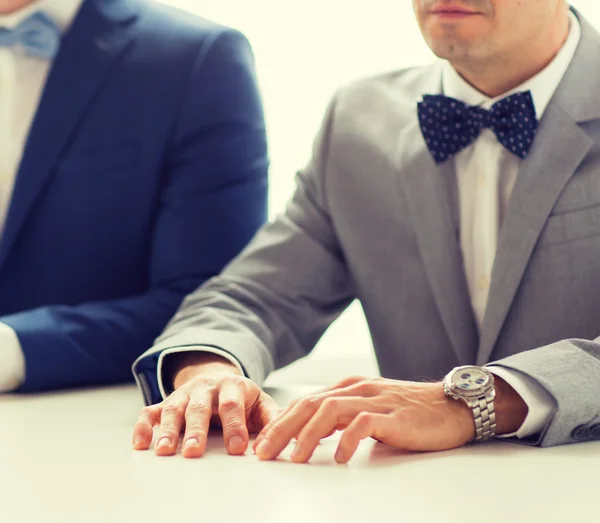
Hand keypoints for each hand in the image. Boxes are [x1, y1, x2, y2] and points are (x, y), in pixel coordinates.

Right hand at [132, 354, 278, 457]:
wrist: (219, 378)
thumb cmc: (242, 398)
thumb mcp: (261, 403)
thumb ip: (272, 418)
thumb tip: (283, 437)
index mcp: (233, 387)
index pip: (233, 406)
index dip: (235, 426)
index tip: (238, 449)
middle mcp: (206, 388)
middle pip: (200, 407)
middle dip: (197, 429)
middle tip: (195, 451)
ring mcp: (184, 394)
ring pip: (173, 409)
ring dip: (168, 430)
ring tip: (165, 452)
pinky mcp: (166, 402)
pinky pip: (150, 411)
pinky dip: (143, 425)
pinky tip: (140, 443)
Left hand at [253, 375, 476, 463]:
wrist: (451, 405)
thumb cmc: (408, 411)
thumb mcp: (368, 408)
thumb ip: (342, 416)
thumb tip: (310, 434)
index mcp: (348, 387)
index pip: (305, 402)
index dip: (280, 422)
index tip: (262, 444)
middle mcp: (357, 389)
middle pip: (310, 404)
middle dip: (283, 429)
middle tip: (263, 453)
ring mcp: (375, 400)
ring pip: (330, 411)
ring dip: (308, 435)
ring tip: (295, 459)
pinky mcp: (393, 416)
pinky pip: (364, 424)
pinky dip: (349, 440)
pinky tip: (342, 458)